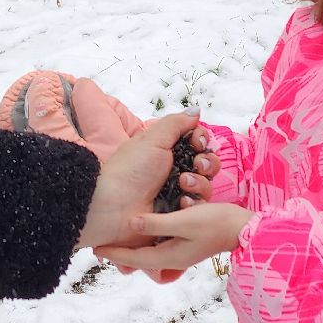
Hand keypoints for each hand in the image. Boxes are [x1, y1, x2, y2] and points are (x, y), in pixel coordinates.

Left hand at [75, 113, 201, 249]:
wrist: (114, 206)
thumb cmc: (130, 170)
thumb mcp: (152, 139)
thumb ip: (176, 123)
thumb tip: (196, 110)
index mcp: (167, 150)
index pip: (197, 141)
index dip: (202, 140)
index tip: (198, 142)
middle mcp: (175, 169)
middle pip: (207, 163)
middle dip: (207, 162)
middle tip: (197, 164)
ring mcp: (178, 192)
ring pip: (206, 184)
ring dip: (200, 182)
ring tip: (184, 183)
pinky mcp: (178, 212)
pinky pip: (198, 206)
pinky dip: (194, 202)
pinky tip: (183, 201)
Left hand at [96, 203, 252, 275]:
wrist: (242, 228)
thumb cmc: (216, 223)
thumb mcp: (185, 220)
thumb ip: (158, 223)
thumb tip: (133, 223)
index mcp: (169, 256)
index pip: (135, 257)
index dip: (115, 253)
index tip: (96, 248)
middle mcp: (172, 258)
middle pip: (138, 258)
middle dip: (119, 253)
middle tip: (99, 245)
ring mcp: (179, 253)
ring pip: (147, 253)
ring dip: (131, 248)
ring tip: (114, 240)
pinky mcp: (185, 245)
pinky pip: (158, 246)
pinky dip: (145, 241)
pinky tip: (139, 233)